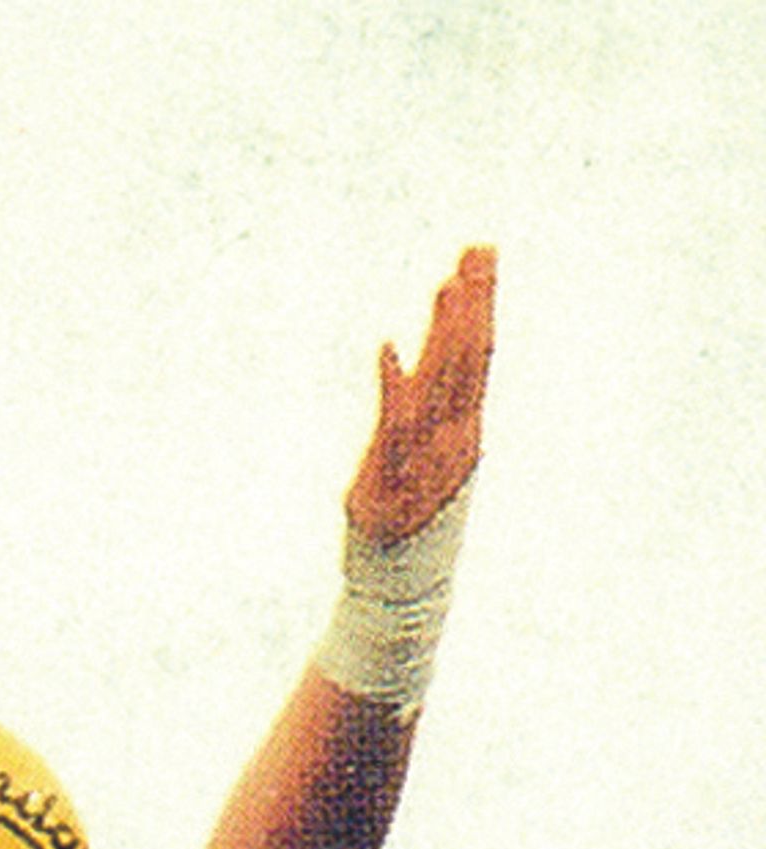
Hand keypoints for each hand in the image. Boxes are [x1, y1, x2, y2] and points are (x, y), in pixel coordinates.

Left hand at [346, 247, 494, 544]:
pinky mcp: (389, 475)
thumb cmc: (407, 514)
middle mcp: (452, 434)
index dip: (479, 302)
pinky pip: (392, 423)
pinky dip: (391, 383)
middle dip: (474, 301)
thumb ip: (416, 404)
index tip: (479, 255)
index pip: (477, 350)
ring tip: (446, 284)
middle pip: (469, 355)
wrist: (400, 583)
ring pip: (442, 381)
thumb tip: (413, 359)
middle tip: (478, 248)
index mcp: (462, 425)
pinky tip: (386, 346)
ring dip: (444, 331)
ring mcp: (425, 454)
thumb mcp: (416, 453)